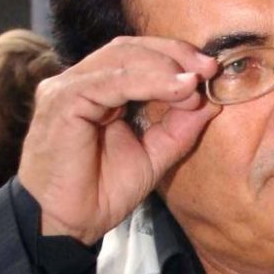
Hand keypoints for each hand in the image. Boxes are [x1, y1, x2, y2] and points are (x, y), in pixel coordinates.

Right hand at [18, 36, 218, 244]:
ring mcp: (67, 88)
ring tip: (193, 82)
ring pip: (120, 59)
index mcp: (99, 90)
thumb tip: (211, 101)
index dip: (175, 56)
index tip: (210, 70)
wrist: (69, 224)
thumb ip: (180, 127)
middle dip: (173, 54)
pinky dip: (148, 81)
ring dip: (164, 67)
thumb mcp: (154, 154)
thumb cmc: (102, 191)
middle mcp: (80, 82)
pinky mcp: (62, 101)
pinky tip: (176, 88)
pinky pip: (109, 82)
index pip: (137, 56)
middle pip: (129, 48)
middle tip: (207, 68)